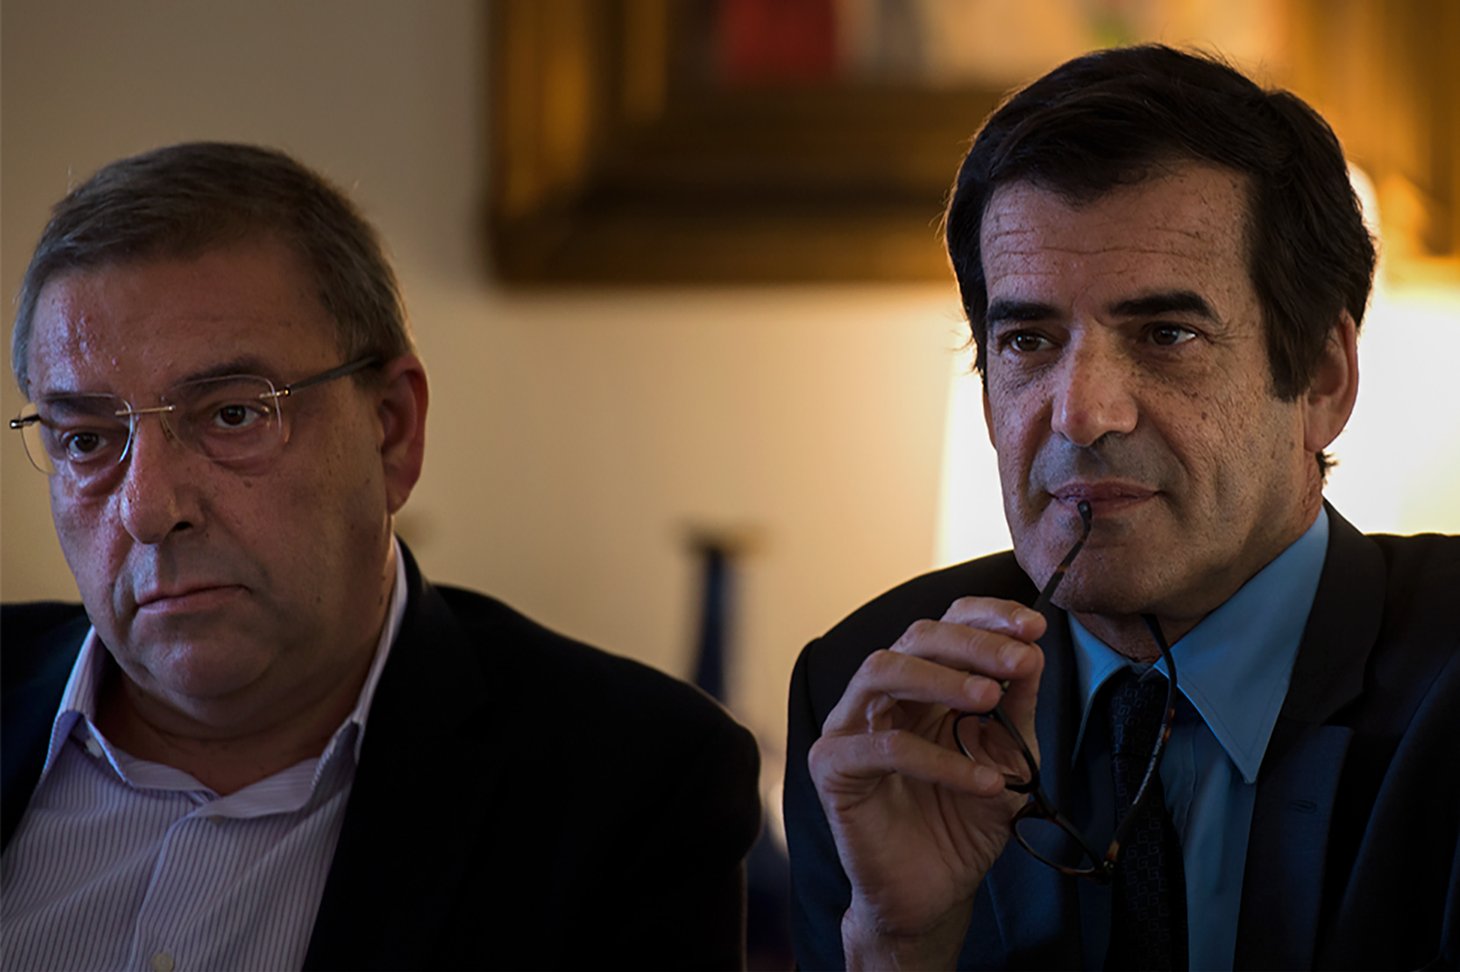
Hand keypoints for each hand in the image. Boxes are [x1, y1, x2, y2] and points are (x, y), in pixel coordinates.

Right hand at [807, 597, 1045, 967]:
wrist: (934, 894)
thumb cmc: (963, 822)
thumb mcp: (1007, 758)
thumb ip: (1015, 708)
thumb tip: (1032, 653)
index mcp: (920, 684)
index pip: (945, 626)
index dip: (986, 616)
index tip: (1035, 626)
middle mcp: (880, 695)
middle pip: (914, 637)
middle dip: (972, 642)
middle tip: (1021, 659)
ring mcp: (849, 727)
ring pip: (882, 671)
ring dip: (942, 678)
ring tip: (991, 699)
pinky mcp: (834, 769)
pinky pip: (881, 747)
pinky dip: (937, 759)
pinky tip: (984, 782)